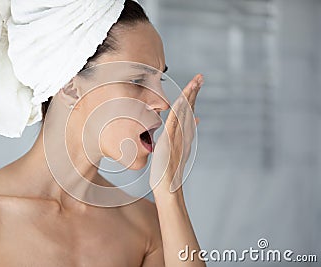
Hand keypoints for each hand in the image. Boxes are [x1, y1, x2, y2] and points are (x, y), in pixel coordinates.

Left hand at [150, 74, 203, 192]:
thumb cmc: (168, 175)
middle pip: (189, 110)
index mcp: (183, 137)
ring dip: (189, 97)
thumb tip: (184, 134)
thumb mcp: (173, 155)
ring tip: (196, 82)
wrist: (168, 191)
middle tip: (201, 77)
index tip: (195, 84)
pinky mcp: (169, 144)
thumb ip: (179, 143)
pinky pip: (174, 124)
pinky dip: (178, 112)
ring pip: (184, 114)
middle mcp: (183, 136)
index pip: (188, 113)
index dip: (191, 98)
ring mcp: (178, 140)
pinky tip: (181, 101)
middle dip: (194, 92)